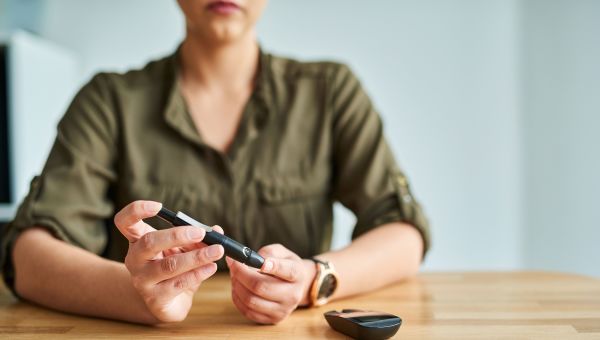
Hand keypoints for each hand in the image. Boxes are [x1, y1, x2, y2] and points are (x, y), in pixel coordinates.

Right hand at [114, 200, 224, 321]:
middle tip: (201, 233)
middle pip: (149, 242)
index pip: (124, 221)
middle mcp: (135, 260)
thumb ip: (196, 238)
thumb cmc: (174, 269)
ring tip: (216, 251)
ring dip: (196, 257)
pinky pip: (179, 283)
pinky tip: (211, 267)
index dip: (137, 210)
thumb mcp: (183, 249)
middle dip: (177, 235)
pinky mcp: (155, 299)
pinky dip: (198, 273)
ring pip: (169, 265)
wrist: (167, 302)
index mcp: (137, 241)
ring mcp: (142, 280)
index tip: (159, 206)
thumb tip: (216, 231)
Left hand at [227, 244, 316, 323]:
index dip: (273, 266)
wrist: (296, 285)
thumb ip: (268, 252)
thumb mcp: (281, 252)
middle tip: (233, 264)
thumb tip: (248, 259)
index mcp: (297, 274)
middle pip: (261, 286)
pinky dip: (238, 298)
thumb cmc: (285, 265)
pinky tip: (237, 288)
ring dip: (237, 286)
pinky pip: (248, 311)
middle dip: (241, 274)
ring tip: (234, 276)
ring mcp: (283, 309)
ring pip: (251, 300)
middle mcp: (292, 294)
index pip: (287, 271)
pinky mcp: (273, 319)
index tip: (261, 262)